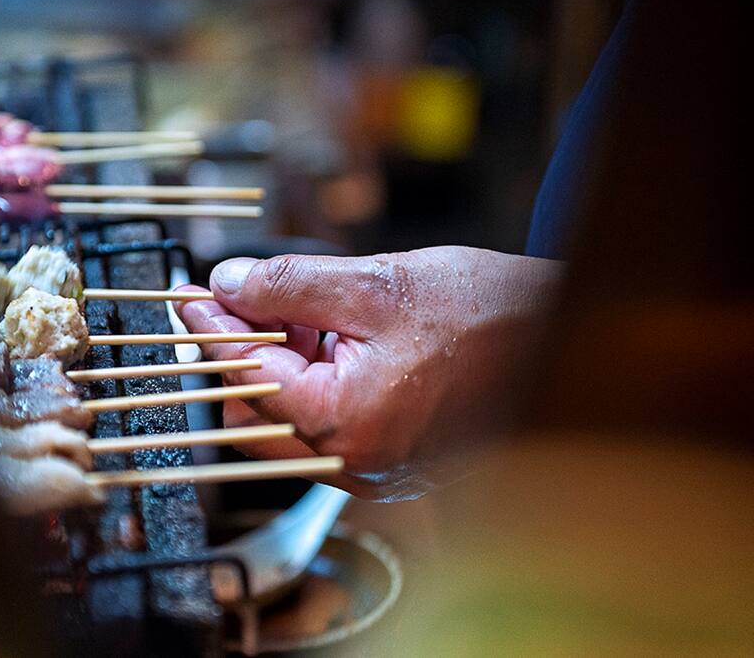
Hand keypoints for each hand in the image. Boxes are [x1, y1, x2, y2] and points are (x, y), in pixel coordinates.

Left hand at [176, 247, 560, 499]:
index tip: (188, 293)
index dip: (210, 327)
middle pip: (257, 412)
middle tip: (243, 294)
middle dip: (241, 349)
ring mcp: (375, 470)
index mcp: (346, 423)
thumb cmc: (489, 312)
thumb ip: (290, 285)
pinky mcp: (393, 462)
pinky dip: (314, 382)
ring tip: (300, 309)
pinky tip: (330, 338)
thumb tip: (229, 284)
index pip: (245, 375)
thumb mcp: (378, 282)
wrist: (565, 339)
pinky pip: (326, 427)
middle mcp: (356, 464)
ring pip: (289, 421)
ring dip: (279, 365)